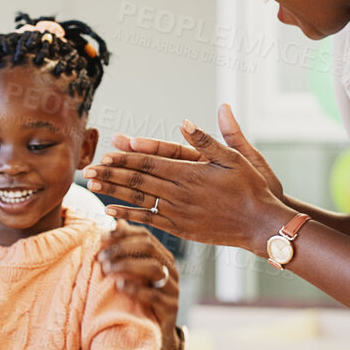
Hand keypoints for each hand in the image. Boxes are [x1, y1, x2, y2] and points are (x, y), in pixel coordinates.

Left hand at [81, 105, 289, 251]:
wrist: (261, 224)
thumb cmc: (251, 187)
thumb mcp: (234, 157)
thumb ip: (206, 140)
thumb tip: (185, 120)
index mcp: (189, 173)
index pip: (148, 163)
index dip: (124, 159)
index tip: (105, 154)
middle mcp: (179, 193)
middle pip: (137, 181)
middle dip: (111, 174)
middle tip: (87, 170)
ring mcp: (178, 213)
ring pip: (139, 200)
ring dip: (113, 192)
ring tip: (92, 186)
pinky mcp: (181, 229)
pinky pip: (149, 220)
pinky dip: (128, 216)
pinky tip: (110, 212)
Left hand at [96, 223, 179, 344]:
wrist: (155, 332)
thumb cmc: (140, 297)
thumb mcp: (132, 272)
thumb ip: (126, 249)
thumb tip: (115, 222)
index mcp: (161, 256)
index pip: (145, 235)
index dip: (122, 234)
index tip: (100, 238)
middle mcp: (170, 268)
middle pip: (149, 247)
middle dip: (122, 249)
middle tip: (100, 257)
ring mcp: (173, 287)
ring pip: (153, 268)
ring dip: (126, 266)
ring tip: (106, 270)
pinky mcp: (171, 307)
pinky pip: (154, 295)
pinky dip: (135, 289)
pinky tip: (119, 286)